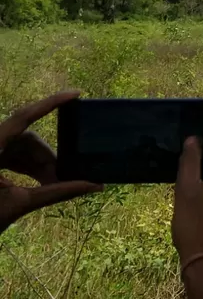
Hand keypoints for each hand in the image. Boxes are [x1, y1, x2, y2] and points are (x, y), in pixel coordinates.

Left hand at [0, 91, 101, 233]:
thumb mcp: (18, 204)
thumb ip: (56, 192)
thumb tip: (95, 186)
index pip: (23, 117)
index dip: (51, 103)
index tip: (76, 94)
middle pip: (25, 139)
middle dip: (47, 157)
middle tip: (66, 177)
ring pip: (19, 149)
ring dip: (38, 165)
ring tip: (54, 185)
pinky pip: (10, 157)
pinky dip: (25, 168)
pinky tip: (39, 183)